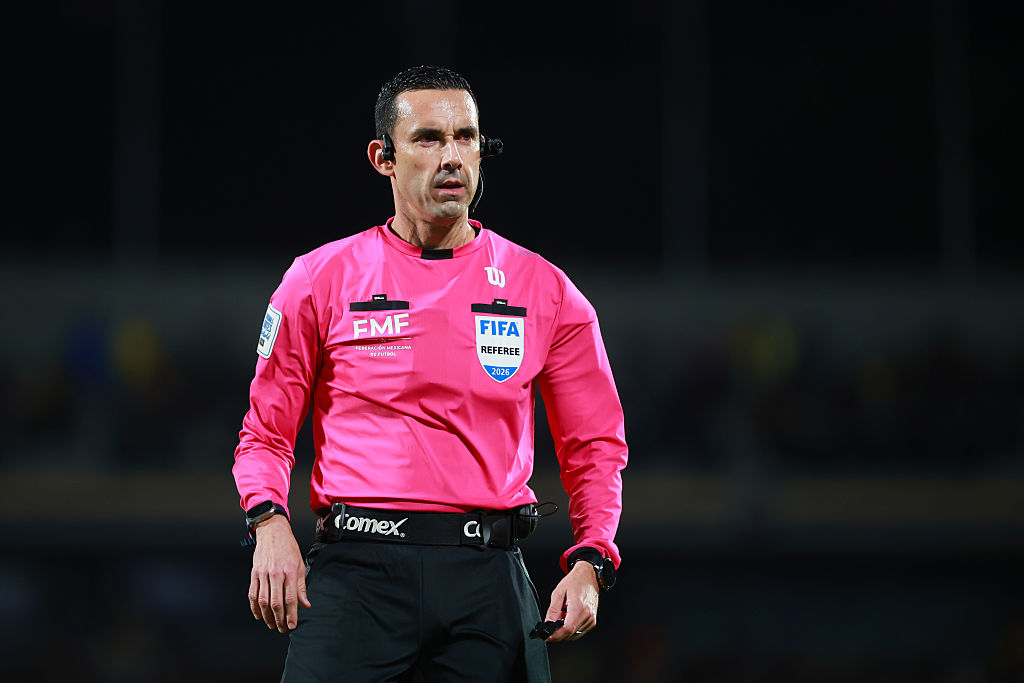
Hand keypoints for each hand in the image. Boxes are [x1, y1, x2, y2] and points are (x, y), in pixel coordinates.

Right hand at [248, 514, 310, 632]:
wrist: (273, 532)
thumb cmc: (288, 548)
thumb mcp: (300, 564)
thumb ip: (301, 586)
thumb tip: (305, 604)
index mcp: (290, 571)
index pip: (291, 598)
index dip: (291, 614)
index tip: (292, 625)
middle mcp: (276, 573)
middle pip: (276, 602)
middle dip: (279, 619)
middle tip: (282, 629)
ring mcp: (263, 574)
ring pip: (263, 601)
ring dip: (267, 616)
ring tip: (272, 625)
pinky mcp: (254, 573)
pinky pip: (252, 594)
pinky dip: (254, 607)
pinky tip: (258, 615)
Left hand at [543, 560, 598, 641]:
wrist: (589, 575)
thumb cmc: (576, 581)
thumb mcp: (559, 592)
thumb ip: (553, 610)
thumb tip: (548, 623)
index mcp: (579, 607)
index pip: (567, 629)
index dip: (556, 636)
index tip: (548, 637)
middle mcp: (587, 615)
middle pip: (570, 633)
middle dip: (559, 632)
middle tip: (553, 622)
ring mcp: (591, 618)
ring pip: (575, 634)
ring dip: (566, 629)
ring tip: (562, 615)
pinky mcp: (592, 620)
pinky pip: (580, 630)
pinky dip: (572, 627)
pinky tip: (569, 617)